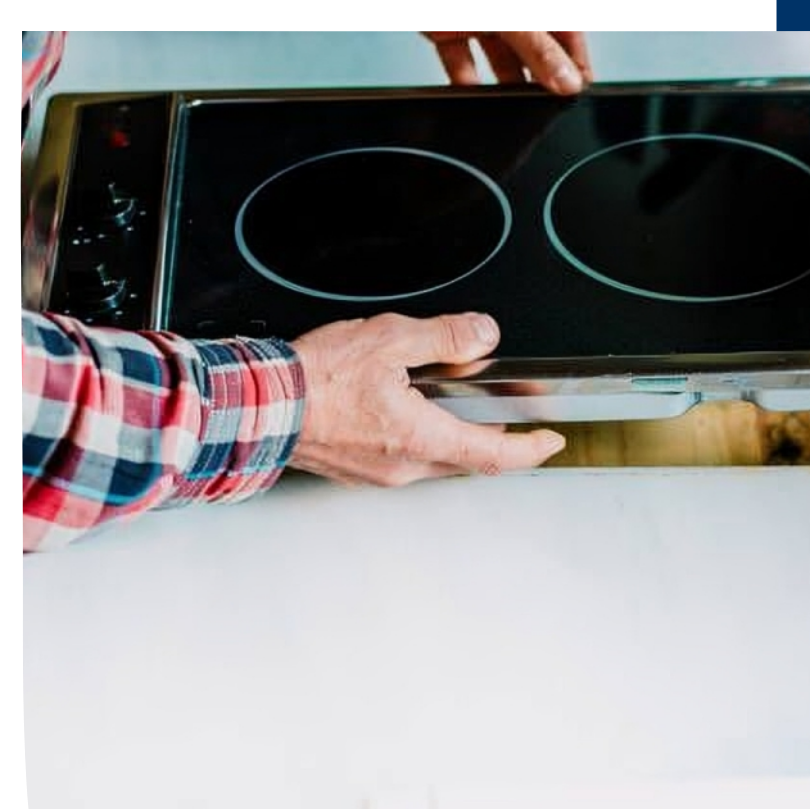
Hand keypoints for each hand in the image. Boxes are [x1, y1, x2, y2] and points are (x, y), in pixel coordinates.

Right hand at [287, 312, 566, 487]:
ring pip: (437, 456)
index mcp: (421, 438)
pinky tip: (407, 406)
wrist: (258, 405)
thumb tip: (481, 334)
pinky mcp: (359, 470)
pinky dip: (421, 434)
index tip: (551, 440)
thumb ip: (444, 337)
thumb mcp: (389, 340)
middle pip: (468, 456)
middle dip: (492, 433)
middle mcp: (405, 466)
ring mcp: (380, 473)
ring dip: (453, 431)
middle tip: (506, 406)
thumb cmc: (313, 380)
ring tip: (451, 396)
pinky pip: (406, 456)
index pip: (495, 454)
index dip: (531, 449)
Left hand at [422, 31, 592, 94]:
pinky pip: (460, 63)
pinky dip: (464, 82)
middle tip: (543, 108)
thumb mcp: (515, 18)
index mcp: (539, 8)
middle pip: (534, 54)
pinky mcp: (448, 30)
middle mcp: (513, 15)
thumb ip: (540, 50)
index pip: (569, 37)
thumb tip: (568, 82)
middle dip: (537, 81)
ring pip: (499, 61)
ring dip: (502, 86)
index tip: (575, 96)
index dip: (575, 66)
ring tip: (510, 110)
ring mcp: (481, 21)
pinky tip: (470, 98)